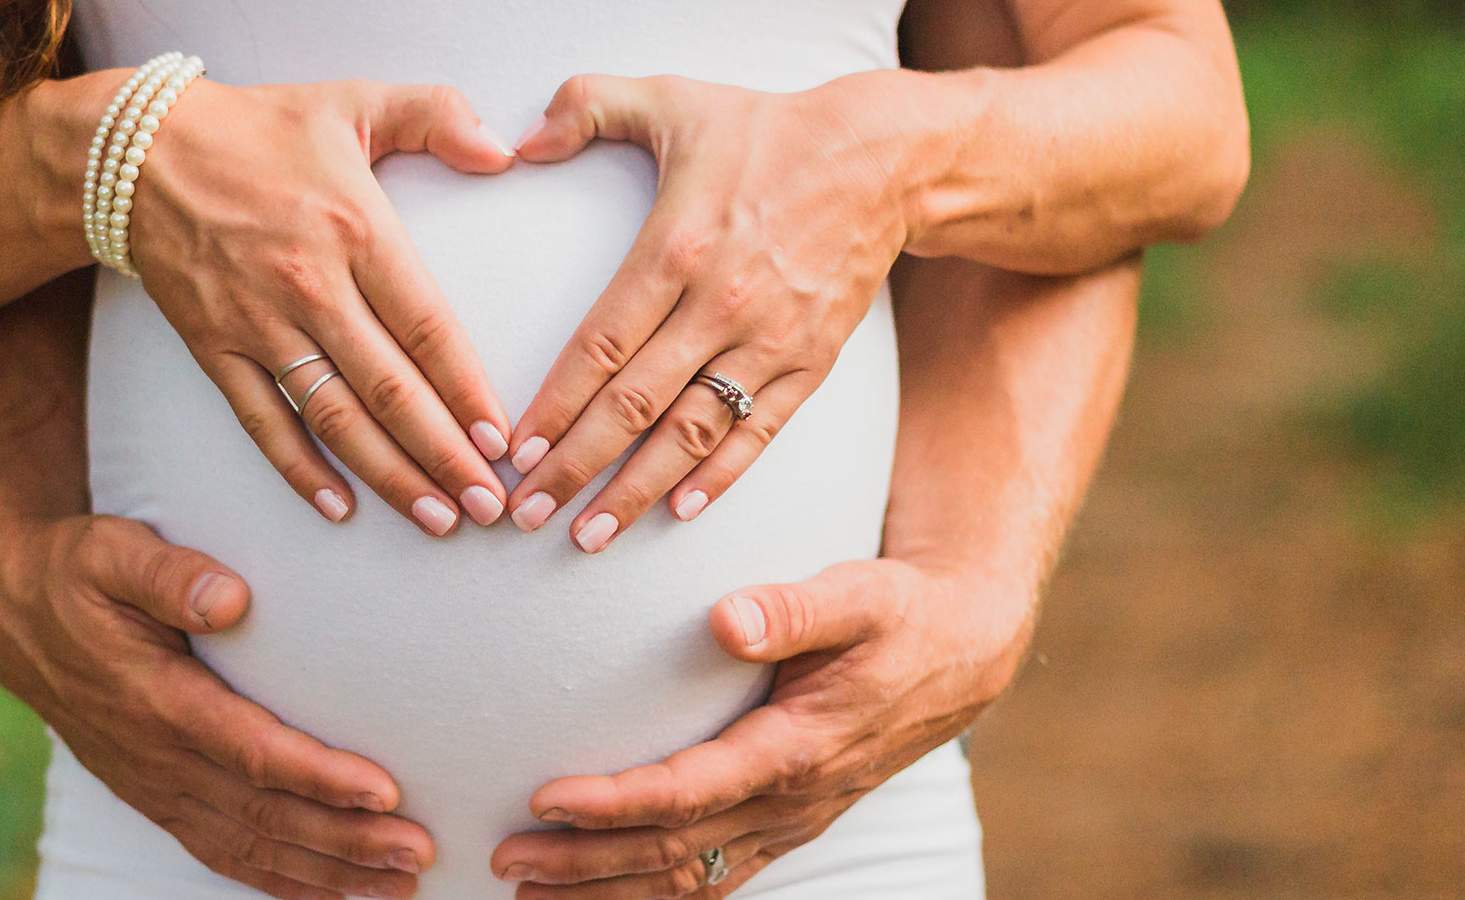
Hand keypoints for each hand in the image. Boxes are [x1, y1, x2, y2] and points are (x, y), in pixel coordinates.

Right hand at [0, 512, 435, 899]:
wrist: (14, 615)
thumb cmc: (77, 573)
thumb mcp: (109, 552)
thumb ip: (167, 574)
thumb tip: (232, 597)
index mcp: (154, 700)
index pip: (250, 751)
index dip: (318, 777)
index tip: (385, 791)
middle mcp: (157, 758)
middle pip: (263, 816)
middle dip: (345, 841)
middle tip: (419, 851)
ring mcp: (156, 788)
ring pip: (249, 849)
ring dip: (327, 874)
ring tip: (399, 886)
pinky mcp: (160, 799)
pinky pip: (224, 855)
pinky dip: (282, 883)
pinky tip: (337, 894)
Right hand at [131, 79, 520, 534]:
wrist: (136, 150)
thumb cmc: (258, 126)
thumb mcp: (353, 102)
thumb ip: (437, 114)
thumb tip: (505, 150)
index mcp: (355, 229)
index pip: (426, 327)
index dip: (467, 390)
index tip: (502, 439)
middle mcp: (309, 285)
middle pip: (389, 388)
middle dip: (443, 455)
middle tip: (489, 506)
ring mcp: (257, 322)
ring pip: (333, 416)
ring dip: (388, 475)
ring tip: (436, 519)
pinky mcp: (213, 346)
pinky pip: (261, 420)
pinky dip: (298, 469)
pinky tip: (338, 507)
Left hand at [486, 558, 1033, 897]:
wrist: (959, 656)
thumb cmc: (897, 615)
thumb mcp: (859, 595)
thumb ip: (794, 609)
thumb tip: (726, 617)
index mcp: (798, 747)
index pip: (691, 790)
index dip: (616, 803)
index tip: (545, 798)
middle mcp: (789, 801)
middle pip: (673, 852)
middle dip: (584, 862)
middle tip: (505, 858)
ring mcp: (786, 824)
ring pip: (688, 881)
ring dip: (604, 893)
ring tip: (525, 892)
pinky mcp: (780, 826)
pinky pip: (709, 879)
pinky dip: (647, 897)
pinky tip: (592, 897)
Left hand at [501, 72, 966, 549]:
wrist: (883, 158)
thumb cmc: (765, 129)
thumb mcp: (672, 97)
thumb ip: (587, 105)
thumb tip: (519, 139)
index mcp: (676, 248)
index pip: (600, 345)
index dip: (555, 405)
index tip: (515, 449)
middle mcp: (721, 303)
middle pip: (634, 404)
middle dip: (575, 466)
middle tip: (526, 512)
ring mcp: (770, 339)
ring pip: (691, 432)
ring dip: (635, 490)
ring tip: (587, 536)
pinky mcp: (812, 361)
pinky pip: (758, 431)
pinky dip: (718, 476)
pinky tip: (677, 511)